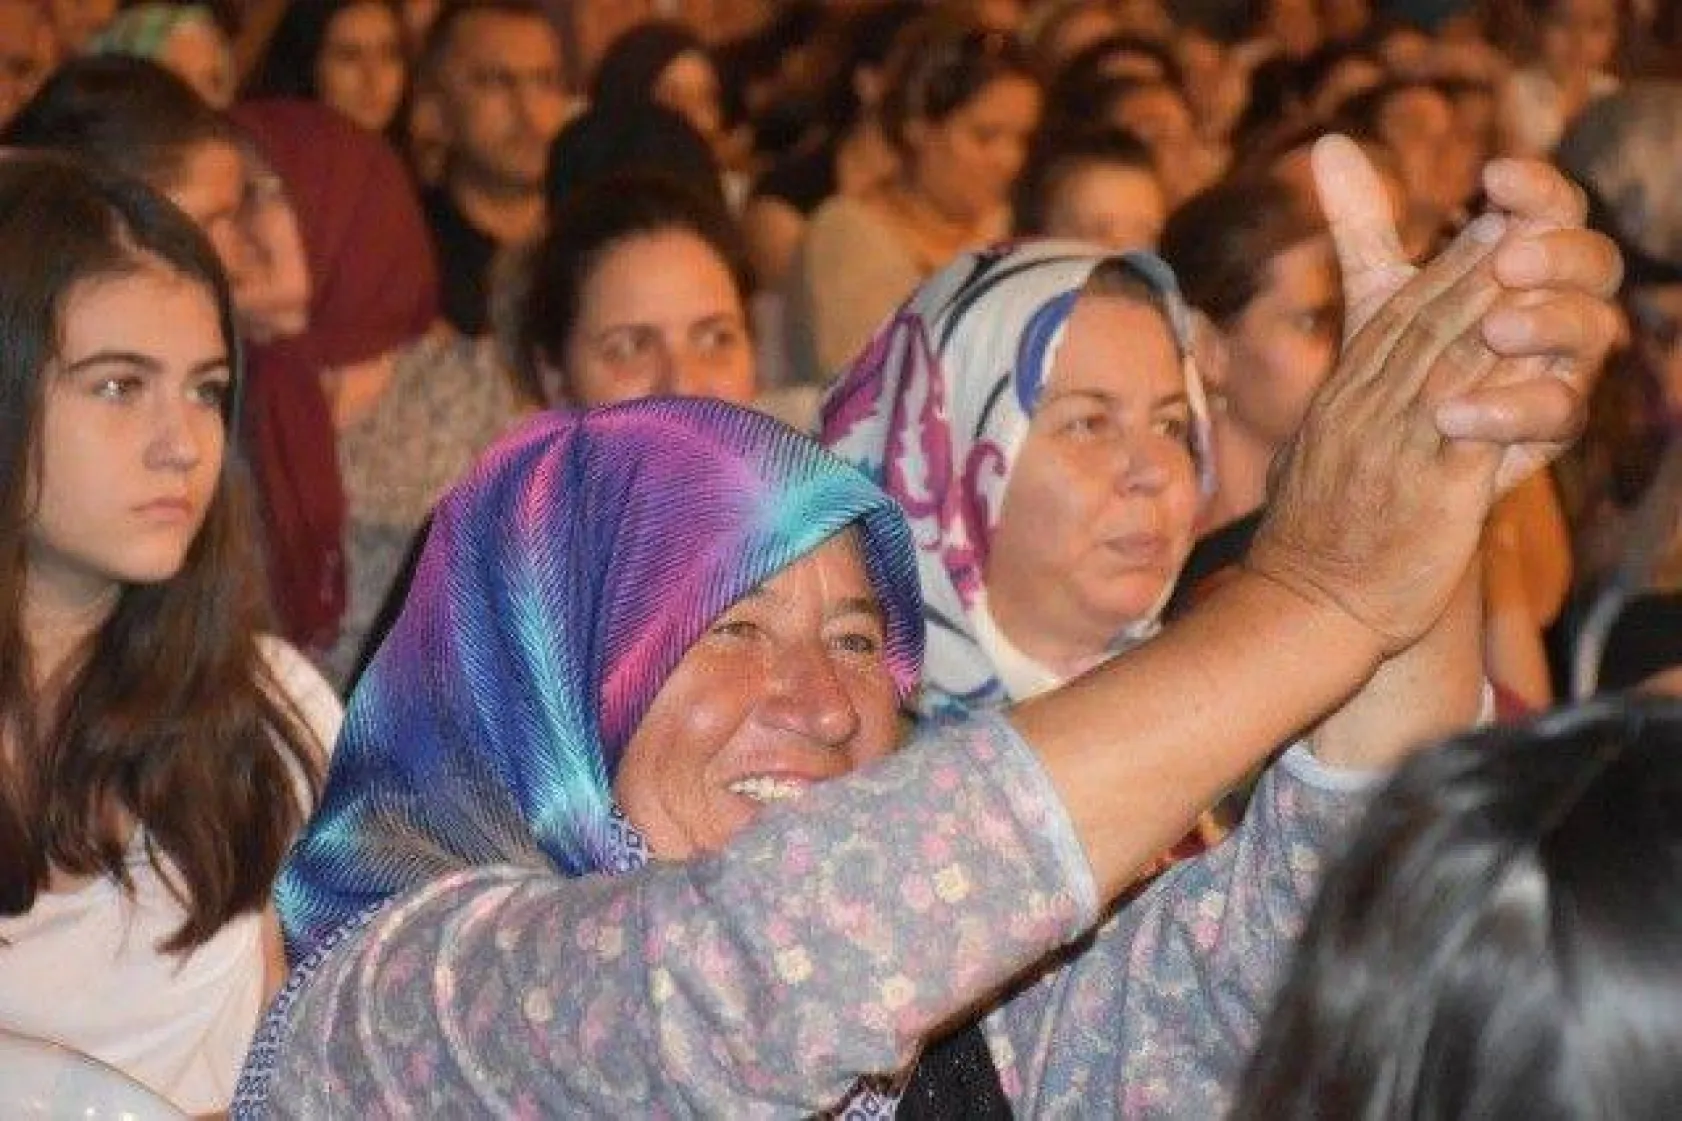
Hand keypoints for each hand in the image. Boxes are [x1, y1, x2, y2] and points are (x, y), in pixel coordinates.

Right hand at [1249, 203, 1507, 652]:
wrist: (1308, 607)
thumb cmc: (1316, 540)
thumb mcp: (1312, 455)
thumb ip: (1341, 407)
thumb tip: (1354, 380)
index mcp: (1343, 402)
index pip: (1395, 320)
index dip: (1445, 267)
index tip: (1486, 223)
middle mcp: (1366, 415)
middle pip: (1426, 326)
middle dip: (1476, 267)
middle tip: (1519, 217)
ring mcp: (1397, 451)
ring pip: (1452, 362)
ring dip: (1496, 306)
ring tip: (1535, 262)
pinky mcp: (1434, 493)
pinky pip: (1478, 428)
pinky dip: (1509, 384)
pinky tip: (1540, 353)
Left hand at [1314, 136, 1621, 492]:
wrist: (1388, 464)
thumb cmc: (1400, 367)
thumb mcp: (1378, 295)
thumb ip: (1364, 224)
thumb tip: (1329, 143)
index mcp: (1527, 267)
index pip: (1551, 209)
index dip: (1535, 188)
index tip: (1492, 175)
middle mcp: (1557, 310)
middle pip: (1593, 263)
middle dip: (1554, 254)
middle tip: (1506, 258)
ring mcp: (1562, 369)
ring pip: (1591, 332)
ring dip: (1547, 324)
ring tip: (1496, 329)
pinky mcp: (1548, 432)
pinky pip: (1556, 414)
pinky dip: (1509, 409)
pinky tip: (1454, 413)